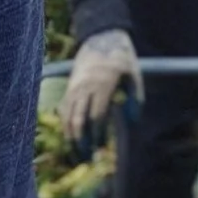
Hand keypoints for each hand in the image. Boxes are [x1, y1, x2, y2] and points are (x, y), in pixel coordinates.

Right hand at [61, 29, 142, 152]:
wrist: (101, 37)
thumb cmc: (122, 58)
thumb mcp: (135, 75)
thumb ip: (135, 99)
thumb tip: (132, 122)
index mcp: (102, 85)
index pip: (96, 116)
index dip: (97, 135)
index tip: (101, 150)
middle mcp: (84, 87)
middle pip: (77, 120)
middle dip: (80, 143)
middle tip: (85, 161)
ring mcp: (74, 87)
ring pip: (67, 117)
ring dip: (70, 138)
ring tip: (75, 156)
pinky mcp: (69, 88)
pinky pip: (63, 110)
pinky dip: (65, 126)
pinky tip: (70, 139)